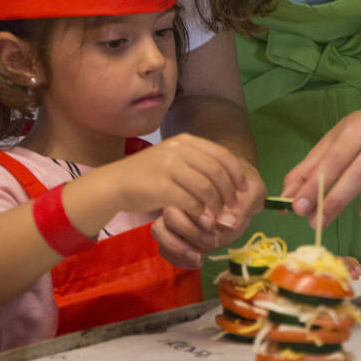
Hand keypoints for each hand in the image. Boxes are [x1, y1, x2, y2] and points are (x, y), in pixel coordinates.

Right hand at [116, 133, 247, 226]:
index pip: (221, 154)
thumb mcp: (174, 159)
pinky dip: (201, 212)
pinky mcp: (161, 186)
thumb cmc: (149, 174)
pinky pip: (191, 201)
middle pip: (217, 171)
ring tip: (218, 216)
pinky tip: (202, 219)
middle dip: (229, 192)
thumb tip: (230, 179)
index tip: (244, 188)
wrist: (116, 182)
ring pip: (206, 187)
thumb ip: (198, 164)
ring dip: (216, 204)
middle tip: (232, 207)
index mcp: (186, 141)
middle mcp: (179, 150)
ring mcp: (169, 167)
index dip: (236, 172)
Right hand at [151, 160, 265, 267]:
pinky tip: (198, 261)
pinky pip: (165, 249)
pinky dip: (178, 259)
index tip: (214, 222)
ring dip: (178, 248)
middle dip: (188, 231)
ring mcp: (178, 219)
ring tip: (200, 257)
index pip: (178, 197)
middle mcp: (181, 200)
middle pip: (164, 216)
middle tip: (213, 238)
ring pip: (159, 232)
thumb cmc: (246, 189)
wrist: (245, 196)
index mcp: (194, 185)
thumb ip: (242, 205)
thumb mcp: (253, 191)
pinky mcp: (180, 237)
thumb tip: (226, 224)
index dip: (193, 213)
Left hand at [282, 106, 360, 225]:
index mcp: (354, 131)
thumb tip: (286, 198)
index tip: (297, 207)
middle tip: (316, 222)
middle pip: (359, 173)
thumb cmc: (360, 135)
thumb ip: (308, 170)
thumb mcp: (332, 143)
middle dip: (336, 201)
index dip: (314, 186)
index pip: (331, 161)